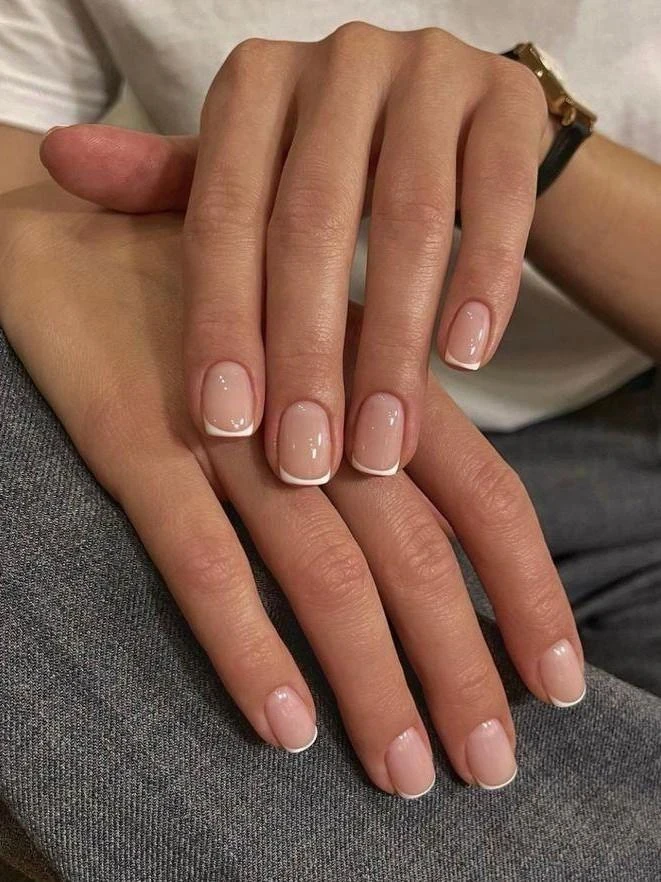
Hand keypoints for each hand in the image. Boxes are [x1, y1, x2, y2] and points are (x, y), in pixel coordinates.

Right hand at [0, 183, 583, 796]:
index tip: (556, 681)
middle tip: (488, 766)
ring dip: (372, 681)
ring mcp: (226, 426)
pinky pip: (203, 561)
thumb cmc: (202, 289)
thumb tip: (439, 527)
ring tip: (405, 772)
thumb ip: (374, 420)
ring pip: (323, 571)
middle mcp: (317, 406)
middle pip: (417, 555)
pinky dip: (248, 645)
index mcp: (373, 373)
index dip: (527, 590)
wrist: (65, 222)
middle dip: (461, 668)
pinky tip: (283, 722)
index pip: (483, 493)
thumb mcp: (308, 341)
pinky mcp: (136, 440)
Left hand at [41, 23, 548, 484]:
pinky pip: (501, 197)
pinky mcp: (508, 101)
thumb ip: (171, 184)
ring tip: (385, 446)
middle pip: (311, 223)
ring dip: (394, 347)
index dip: (223, 324)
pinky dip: (484, 283)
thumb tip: (60, 162)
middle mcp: (337, 63)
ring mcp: (430, 72)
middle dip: (306, 357)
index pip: (223, 214)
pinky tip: (467, 359)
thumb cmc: (332, 164)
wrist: (452, 116)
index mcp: (255, 85)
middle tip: (307, 463)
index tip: (229, 428)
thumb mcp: (249, 171)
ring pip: (410, 217)